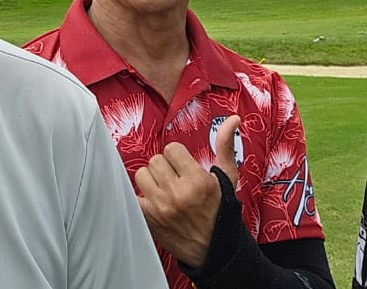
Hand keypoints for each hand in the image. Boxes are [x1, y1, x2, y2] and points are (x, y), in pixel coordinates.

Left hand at [134, 115, 240, 266]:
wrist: (214, 248)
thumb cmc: (220, 209)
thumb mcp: (226, 177)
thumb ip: (225, 145)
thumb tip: (233, 118)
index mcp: (197, 181)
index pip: (171, 149)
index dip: (178, 157)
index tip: (184, 167)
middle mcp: (177, 194)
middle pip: (155, 160)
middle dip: (164, 167)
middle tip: (175, 179)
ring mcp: (161, 208)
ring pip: (141, 175)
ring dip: (151, 180)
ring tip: (164, 189)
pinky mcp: (149, 219)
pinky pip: (132, 195)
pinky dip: (140, 196)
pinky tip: (152, 200)